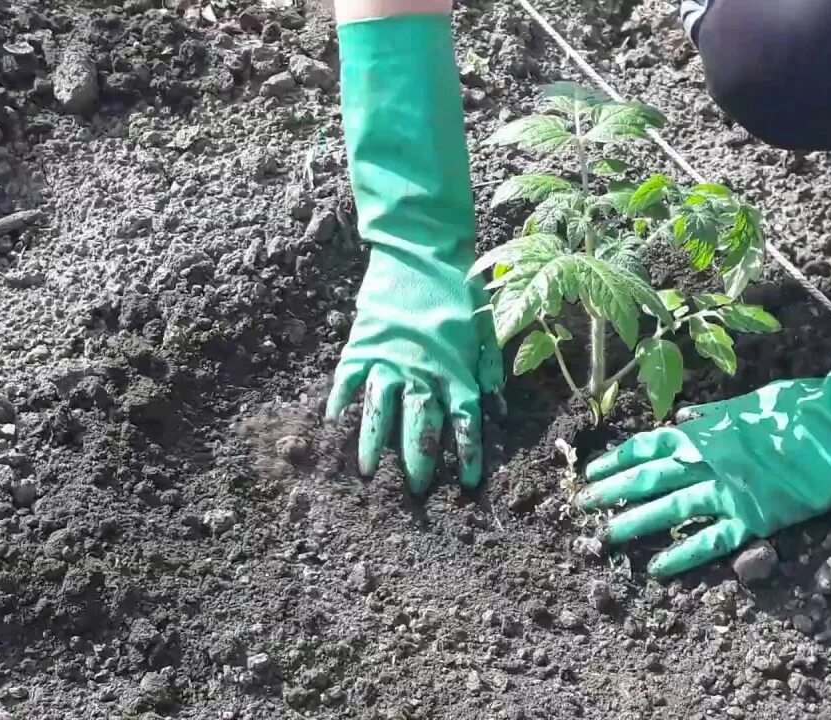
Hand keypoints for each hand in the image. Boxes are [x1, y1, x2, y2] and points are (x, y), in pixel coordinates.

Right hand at [327, 247, 503, 492]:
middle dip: (420, 461)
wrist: (421, 249)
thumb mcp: (484, 327)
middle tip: (417, 490)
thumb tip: (496, 408)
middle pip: (420, 425)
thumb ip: (489, 367)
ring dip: (374, 443)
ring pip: (380, 411)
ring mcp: (389, 359)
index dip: (467, 454)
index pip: (464, 422)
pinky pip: (348, 381)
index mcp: (456, 369)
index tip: (468, 483)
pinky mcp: (362, 344)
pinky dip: (340, 402)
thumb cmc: (458, 289)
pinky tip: (334, 424)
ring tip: (369, 472)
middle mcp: (422, 371)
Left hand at [578, 369, 830, 576]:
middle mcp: (712, 459)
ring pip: (672, 508)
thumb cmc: (810, 406)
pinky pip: (712, 540)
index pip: (651, 444)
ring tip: (606, 537)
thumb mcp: (756, 400)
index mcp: (711, 428)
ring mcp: (732, 489)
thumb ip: (717, 414)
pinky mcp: (757, 517)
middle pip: (651, 476)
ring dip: (637, 522)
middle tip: (582, 506)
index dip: (620, 458)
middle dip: (614, 490)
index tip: (593, 469)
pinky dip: (683, 555)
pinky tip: (657, 569)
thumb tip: (685, 418)